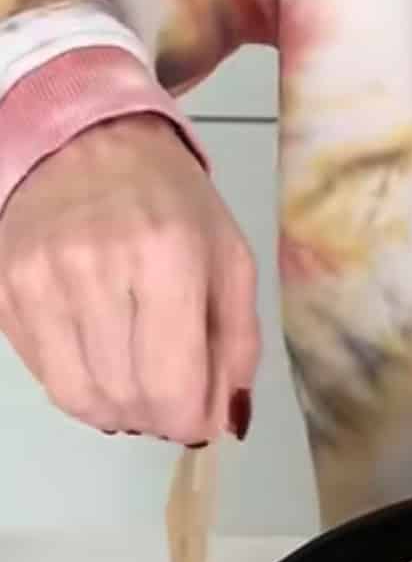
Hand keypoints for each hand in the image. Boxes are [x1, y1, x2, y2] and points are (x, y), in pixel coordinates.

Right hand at [0, 114, 258, 443]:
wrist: (90, 140)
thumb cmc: (176, 206)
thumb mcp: (232, 264)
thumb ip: (238, 346)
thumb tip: (228, 420)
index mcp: (166, 257)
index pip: (171, 384)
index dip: (191, 421)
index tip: (201, 418)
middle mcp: (95, 266)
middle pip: (127, 398)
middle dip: (160, 418)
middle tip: (174, 399)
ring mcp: (40, 277)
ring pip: (81, 397)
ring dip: (120, 410)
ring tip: (141, 385)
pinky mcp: (5, 287)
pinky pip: (45, 374)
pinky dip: (82, 385)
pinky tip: (104, 359)